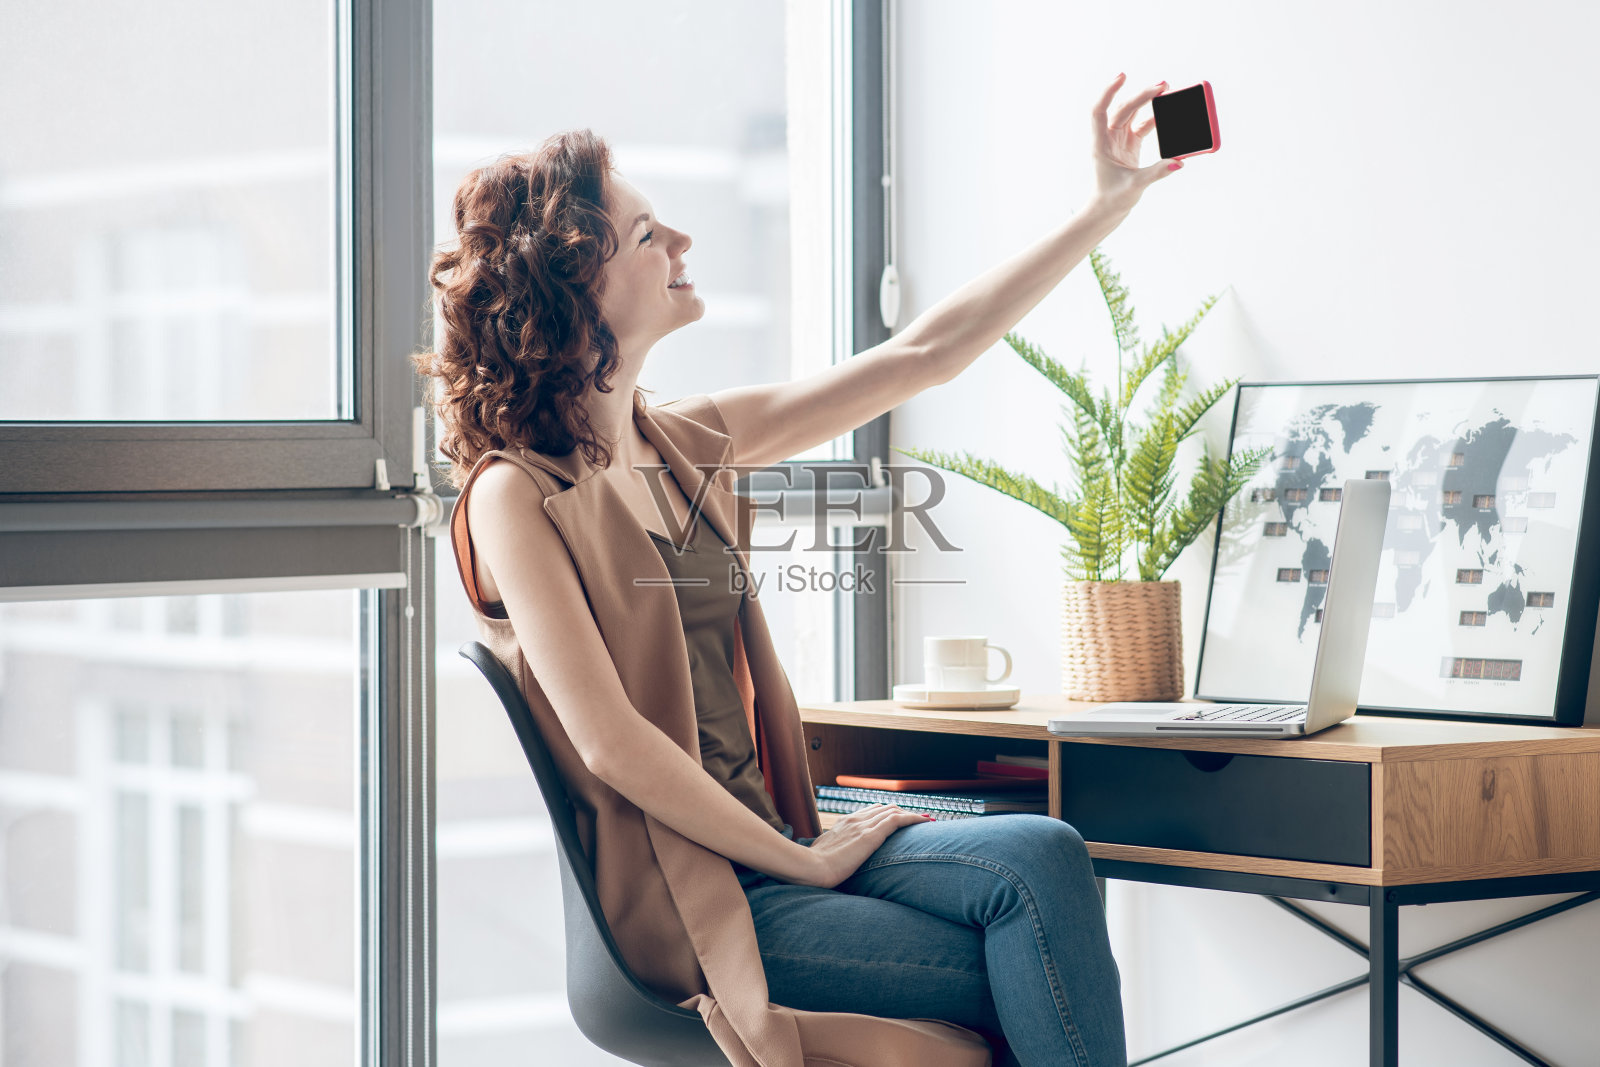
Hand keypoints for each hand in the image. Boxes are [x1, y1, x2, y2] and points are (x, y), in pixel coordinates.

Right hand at [794, 804, 931, 888]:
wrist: (810, 868)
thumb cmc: (812, 868)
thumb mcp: (819, 857)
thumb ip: (827, 853)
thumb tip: (826, 861)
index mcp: (843, 824)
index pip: (869, 812)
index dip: (886, 814)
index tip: (897, 820)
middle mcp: (855, 820)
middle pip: (884, 809)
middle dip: (901, 813)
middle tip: (917, 820)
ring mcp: (863, 825)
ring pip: (894, 811)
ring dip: (911, 815)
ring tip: (926, 820)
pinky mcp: (871, 835)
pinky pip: (898, 820)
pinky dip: (914, 818)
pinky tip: (926, 822)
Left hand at [1089, 73, 1181, 214]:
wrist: (1108, 209)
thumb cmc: (1113, 198)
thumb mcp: (1135, 186)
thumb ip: (1157, 172)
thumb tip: (1179, 162)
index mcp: (1101, 144)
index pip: (1099, 111)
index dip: (1108, 92)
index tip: (1122, 76)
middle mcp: (1108, 138)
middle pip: (1123, 108)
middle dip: (1142, 95)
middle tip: (1163, 86)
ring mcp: (1119, 139)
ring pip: (1133, 113)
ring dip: (1148, 101)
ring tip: (1166, 91)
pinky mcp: (1130, 144)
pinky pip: (1142, 125)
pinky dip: (1155, 118)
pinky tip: (1167, 114)